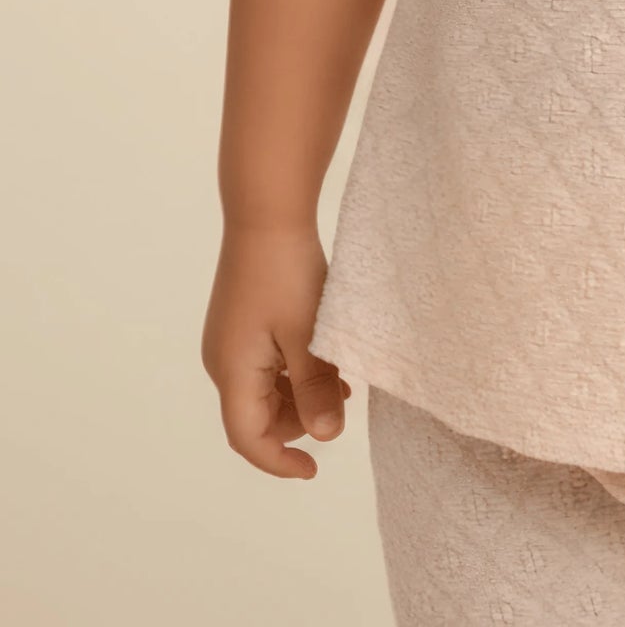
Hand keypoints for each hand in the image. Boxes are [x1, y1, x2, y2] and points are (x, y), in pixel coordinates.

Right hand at [201, 224, 352, 478]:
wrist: (266, 213)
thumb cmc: (286, 273)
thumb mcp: (307, 334)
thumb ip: (315, 389)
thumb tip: (326, 438)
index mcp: (233, 372)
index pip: (249, 438)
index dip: (279, 462)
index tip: (313, 470)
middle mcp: (224, 361)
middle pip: (258, 415)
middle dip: (298, 421)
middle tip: (341, 403)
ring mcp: (231, 340)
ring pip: (266, 389)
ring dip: (301, 393)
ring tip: (341, 381)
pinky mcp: (242, 322)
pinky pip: (267, 363)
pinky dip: (295, 370)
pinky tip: (326, 358)